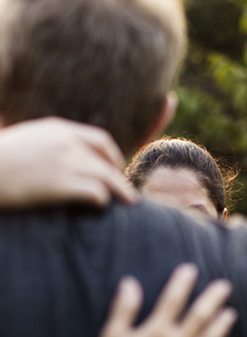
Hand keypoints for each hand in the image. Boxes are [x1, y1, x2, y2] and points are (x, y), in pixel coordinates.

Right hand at [0, 117, 136, 207]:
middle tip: (129, 195)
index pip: (100, 140)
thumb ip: (51, 145)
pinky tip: (100, 208)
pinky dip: (102, 201)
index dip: (113, 158)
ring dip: (119, 193)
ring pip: (107, 178)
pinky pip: (96, 193)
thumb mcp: (27, 140)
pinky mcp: (59, 184)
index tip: (116, 171)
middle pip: (107, 162)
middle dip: (121, 180)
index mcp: (58, 129)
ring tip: (128, 204)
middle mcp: (66, 142)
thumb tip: (69, 160)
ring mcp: (64, 162)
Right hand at [91, 263, 237, 336]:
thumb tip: (129, 282)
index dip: (182, 283)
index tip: (191, 269)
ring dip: (222, 327)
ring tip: (231, 314)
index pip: (173, 300)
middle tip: (225, 286)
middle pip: (199, 317)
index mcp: (157, 331)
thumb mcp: (113, 335)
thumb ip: (124, 308)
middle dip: (213, 299)